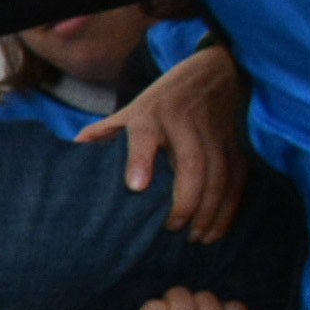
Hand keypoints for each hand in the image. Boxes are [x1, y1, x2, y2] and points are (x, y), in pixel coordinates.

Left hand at [77, 41, 248, 240]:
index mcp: (151, 114)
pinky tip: (216, 230)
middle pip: (191, 163)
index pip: (144, 135)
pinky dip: (229, 207)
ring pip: (219, 174)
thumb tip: (72, 152)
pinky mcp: (236, 143)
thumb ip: (104, 131)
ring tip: (195, 238)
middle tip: (173, 229)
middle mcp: (184, 123)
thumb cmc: (164, 100)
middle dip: (186, 199)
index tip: (136, 187)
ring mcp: (214, 132)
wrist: (216, 71)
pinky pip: (238, 178)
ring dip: (210, 210)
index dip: (140, 159)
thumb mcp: (132, 109)